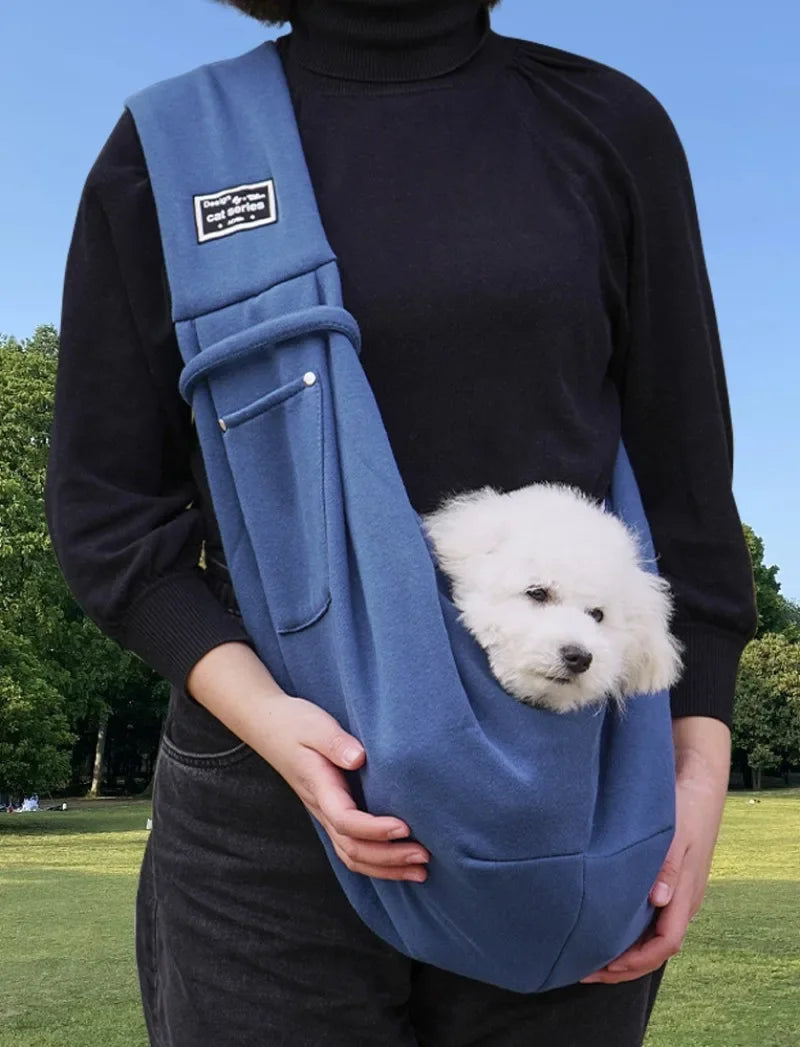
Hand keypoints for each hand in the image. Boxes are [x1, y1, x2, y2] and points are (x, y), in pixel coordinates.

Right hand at [185, 641, 428, 883]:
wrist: (268, 725)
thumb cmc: (295, 722)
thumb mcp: (315, 725)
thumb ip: (336, 742)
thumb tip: (359, 758)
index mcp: (319, 787)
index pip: (346, 820)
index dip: (375, 829)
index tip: (405, 827)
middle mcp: (321, 808)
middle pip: (352, 849)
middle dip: (389, 858)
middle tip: (424, 857)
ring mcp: (325, 814)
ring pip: (351, 856)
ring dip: (385, 868)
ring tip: (420, 872)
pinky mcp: (331, 812)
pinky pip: (351, 847)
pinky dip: (376, 862)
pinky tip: (399, 864)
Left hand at [580, 718, 729, 983]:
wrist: (699, 780)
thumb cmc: (684, 805)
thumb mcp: (677, 832)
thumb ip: (667, 865)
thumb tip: (658, 901)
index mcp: (686, 893)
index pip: (665, 943)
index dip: (635, 961)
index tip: (604, 966)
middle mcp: (682, 898)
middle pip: (657, 948)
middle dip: (624, 965)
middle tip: (586, 970)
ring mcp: (677, 890)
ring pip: (653, 934)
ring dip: (625, 949)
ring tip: (591, 954)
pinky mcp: (668, 879)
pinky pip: (651, 917)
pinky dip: (629, 929)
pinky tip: (605, 923)